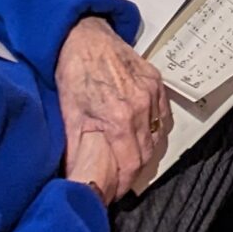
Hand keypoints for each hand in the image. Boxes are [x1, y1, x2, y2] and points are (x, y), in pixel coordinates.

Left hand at [56, 16, 169, 200]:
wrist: (86, 38)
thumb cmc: (75, 76)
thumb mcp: (70, 117)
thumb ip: (78, 150)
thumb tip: (77, 179)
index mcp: (120, 118)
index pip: (132, 164)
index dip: (124, 184)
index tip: (115, 193)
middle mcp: (142, 106)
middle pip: (148, 152)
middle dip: (134, 171)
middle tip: (120, 180)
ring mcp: (153, 91)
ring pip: (158, 134)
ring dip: (146, 151)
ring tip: (130, 160)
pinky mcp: (157, 81)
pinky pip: (162, 114)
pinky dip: (155, 129)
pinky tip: (142, 134)